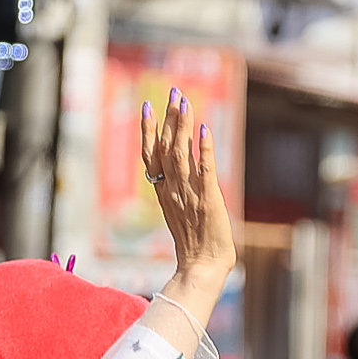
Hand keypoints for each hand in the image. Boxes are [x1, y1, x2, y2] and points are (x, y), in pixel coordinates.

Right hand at [143, 89, 236, 281]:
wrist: (201, 267)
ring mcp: (189, 193)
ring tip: (185, 102)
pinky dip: (203, 150)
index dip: (149, 129)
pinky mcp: (208, 199)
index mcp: (164, 190)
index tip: (148, 105)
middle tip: (174, 92)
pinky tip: (205, 129)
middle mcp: (173, 188)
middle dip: (169, 118)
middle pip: (166, 147)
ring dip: (183, 126)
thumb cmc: (195, 241)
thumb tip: (183, 162)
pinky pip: (204, 171)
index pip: (152, 154)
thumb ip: (178, 185)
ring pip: (181, 153)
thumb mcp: (181, 208)